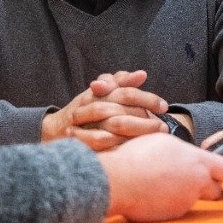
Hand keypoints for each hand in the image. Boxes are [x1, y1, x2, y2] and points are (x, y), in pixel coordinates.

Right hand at [43, 69, 167, 150]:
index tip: (165, 106)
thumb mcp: (103, 91)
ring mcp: (85, 121)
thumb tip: (142, 74)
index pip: (127, 92)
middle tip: (164, 126)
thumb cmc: (86, 108)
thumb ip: (121, 82)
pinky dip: (117, 144)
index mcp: (100, 91)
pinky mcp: (80, 138)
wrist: (57, 129)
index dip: (147, 98)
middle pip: (123, 107)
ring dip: (137, 130)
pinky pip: (100, 141)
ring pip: (114, 123)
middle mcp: (92, 103)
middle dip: (146, 117)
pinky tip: (133, 148)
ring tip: (154, 137)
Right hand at [97, 133, 222, 222]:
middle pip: (216, 190)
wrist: (119, 182)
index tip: (214, 170)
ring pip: (193, 199)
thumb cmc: (137, 157)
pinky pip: (177, 209)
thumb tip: (186, 155)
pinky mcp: (173, 215)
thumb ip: (183, 151)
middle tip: (187, 179)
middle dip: (206, 186)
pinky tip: (153, 194)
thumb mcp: (164, 142)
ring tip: (162, 183)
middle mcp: (197, 182)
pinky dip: (168, 203)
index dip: (222, 170)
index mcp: (198, 161)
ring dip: (184, 194)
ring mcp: (186, 201)